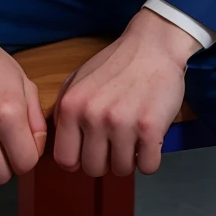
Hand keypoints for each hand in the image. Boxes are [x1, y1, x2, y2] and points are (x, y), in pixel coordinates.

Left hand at [53, 9, 200, 178]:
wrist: (153, 45)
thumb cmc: (117, 64)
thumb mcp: (78, 81)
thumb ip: (64, 111)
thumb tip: (63, 145)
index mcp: (71, 106)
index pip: (65, 160)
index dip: (80, 160)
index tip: (92, 152)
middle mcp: (92, 116)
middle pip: (94, 169)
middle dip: (107, 161)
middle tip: (117, 143)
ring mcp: (121, 123)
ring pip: (121, 170)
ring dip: (130, 159)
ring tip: (134, 137)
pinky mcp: (150, 128)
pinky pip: (148, 166)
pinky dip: (151, 158)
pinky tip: (150, 140)